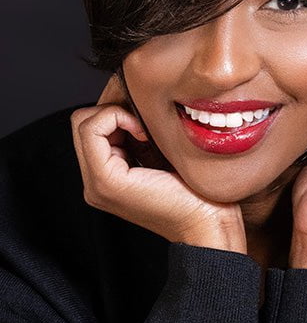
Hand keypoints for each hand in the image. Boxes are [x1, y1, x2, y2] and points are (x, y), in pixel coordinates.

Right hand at [70, 75, 246, 252]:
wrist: (208, 223)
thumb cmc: (197, 189)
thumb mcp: (163, 153)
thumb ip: (141, 134)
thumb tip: (133, 99)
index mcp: (107, 176)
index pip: (89, 124)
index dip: (114, 109)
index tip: (145, 121)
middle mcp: (94, 182)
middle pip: (82, 120)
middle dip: (111, 109)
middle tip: (142, 123)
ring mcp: (96, 184)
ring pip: (83, 121)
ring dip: (115, 113)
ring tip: (144, 131)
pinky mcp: (106, 181)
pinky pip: (92, 130)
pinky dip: (116, 118)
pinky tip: (142, 133)